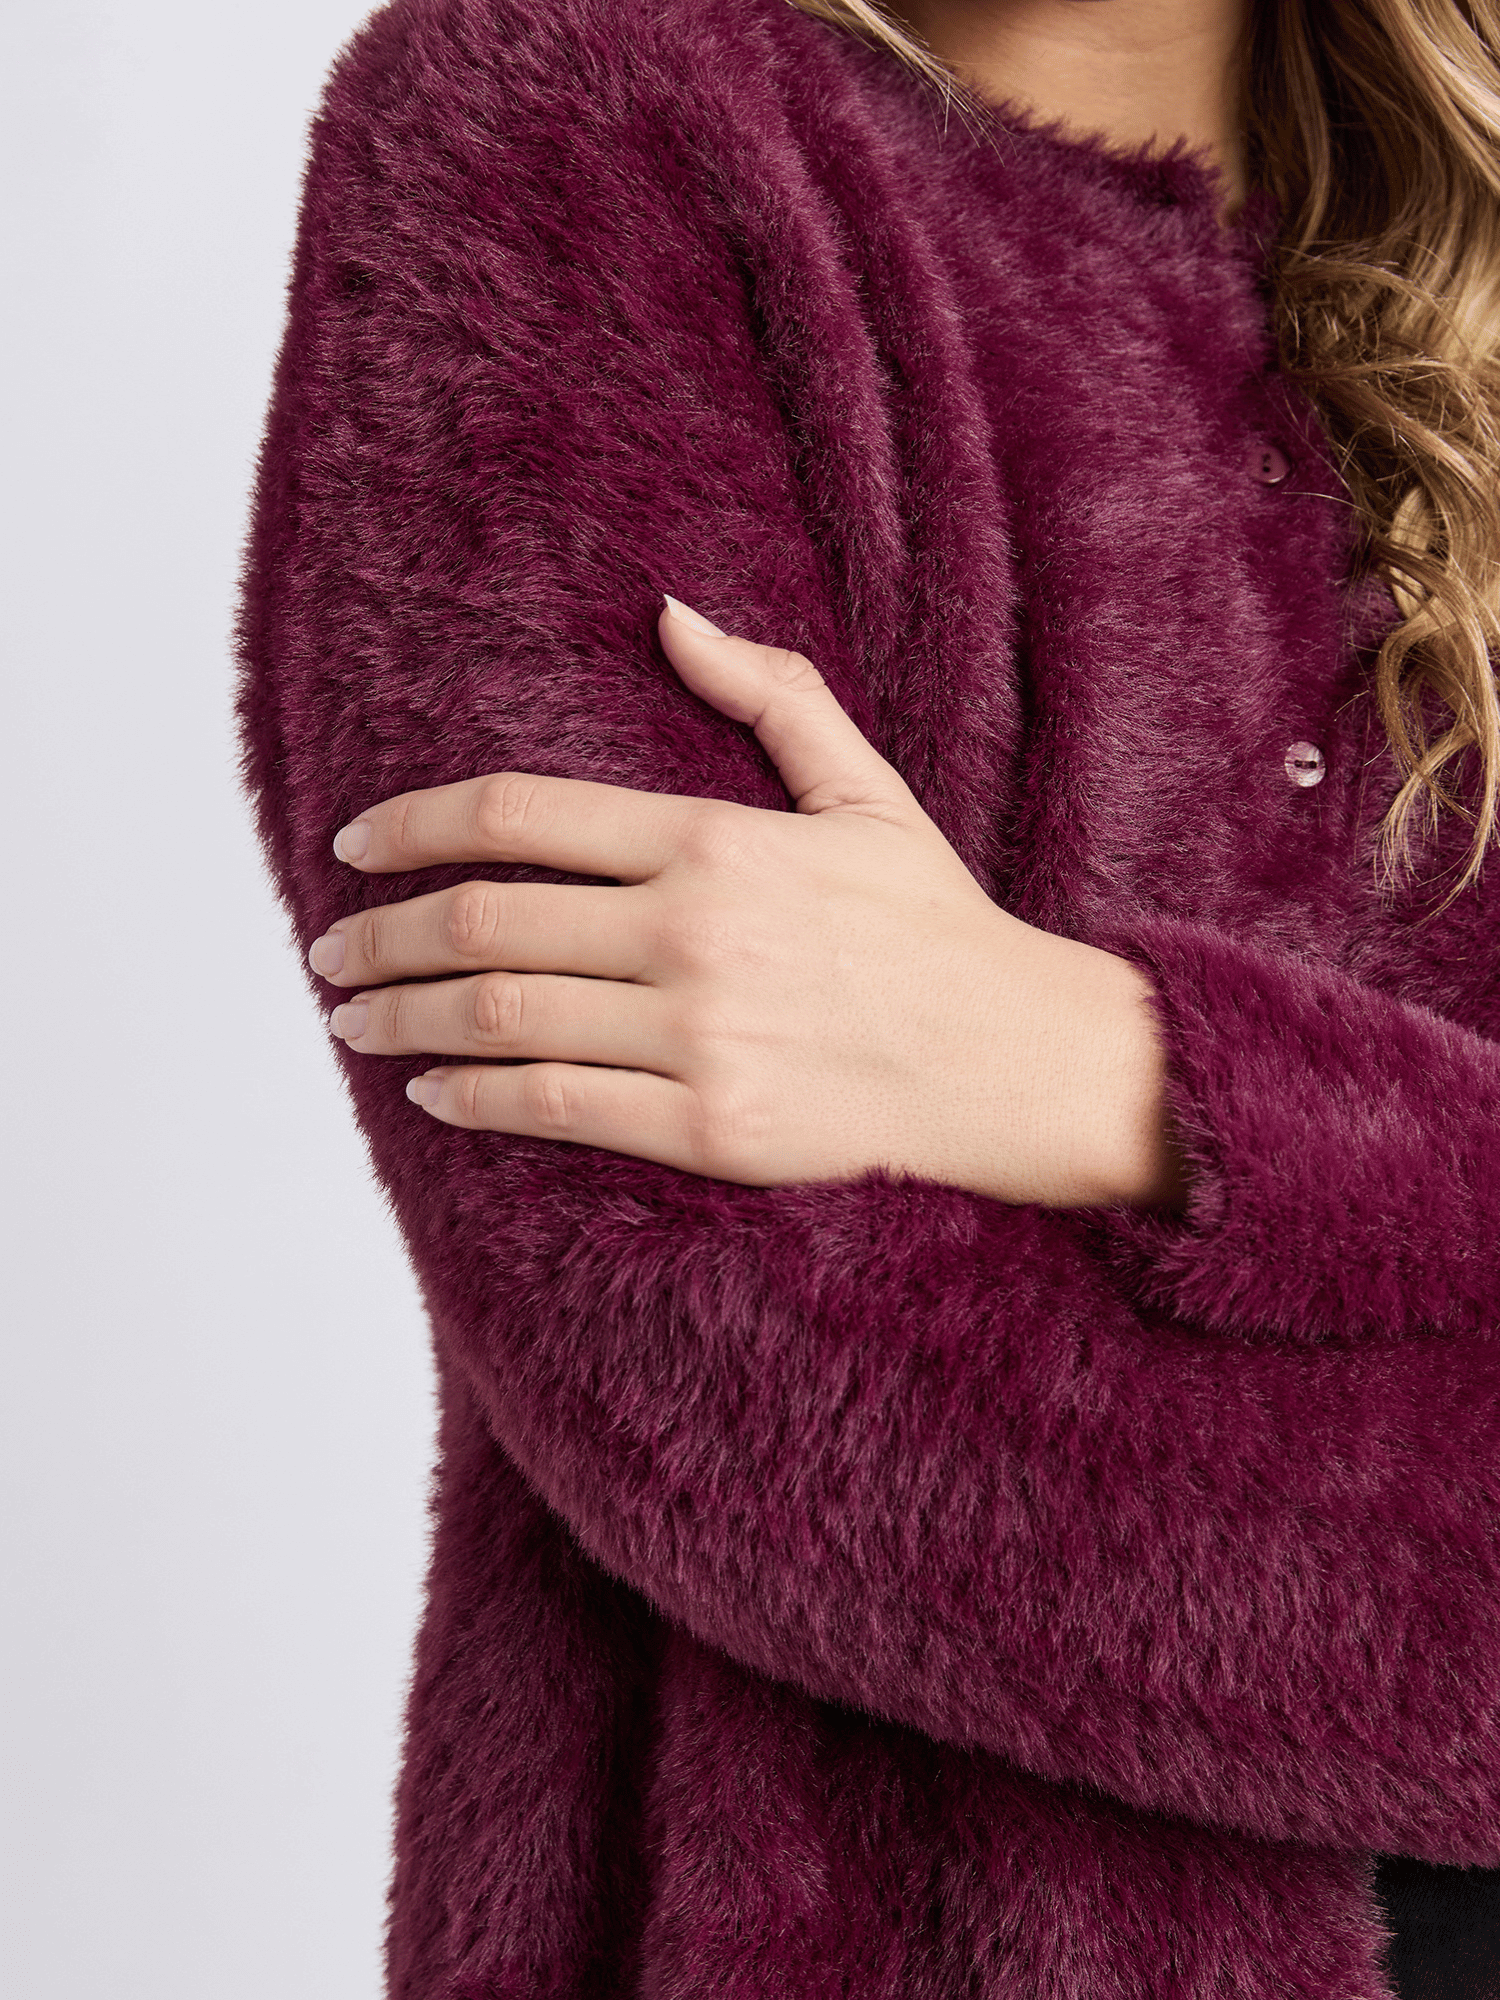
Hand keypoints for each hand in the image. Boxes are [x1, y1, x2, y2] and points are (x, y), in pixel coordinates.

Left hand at [308, 597, 1187, 1209]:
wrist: (1017, 1059)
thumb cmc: (934, 926)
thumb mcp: (865, 789)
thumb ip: (768, 694)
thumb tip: (670, 613)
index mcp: (714, 840)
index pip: (517, 816)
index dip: (413, 826)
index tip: (354, 846)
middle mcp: (690, 932)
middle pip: (482, 921)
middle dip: (380, 935)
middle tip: (331, 952)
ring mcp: (696, 1034)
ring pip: (501, 1016)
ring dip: (405, 1019)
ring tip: (356, 1021)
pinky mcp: (710, 1126)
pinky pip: (557, 1108)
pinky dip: (476, 1100)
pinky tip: (435, 1095)